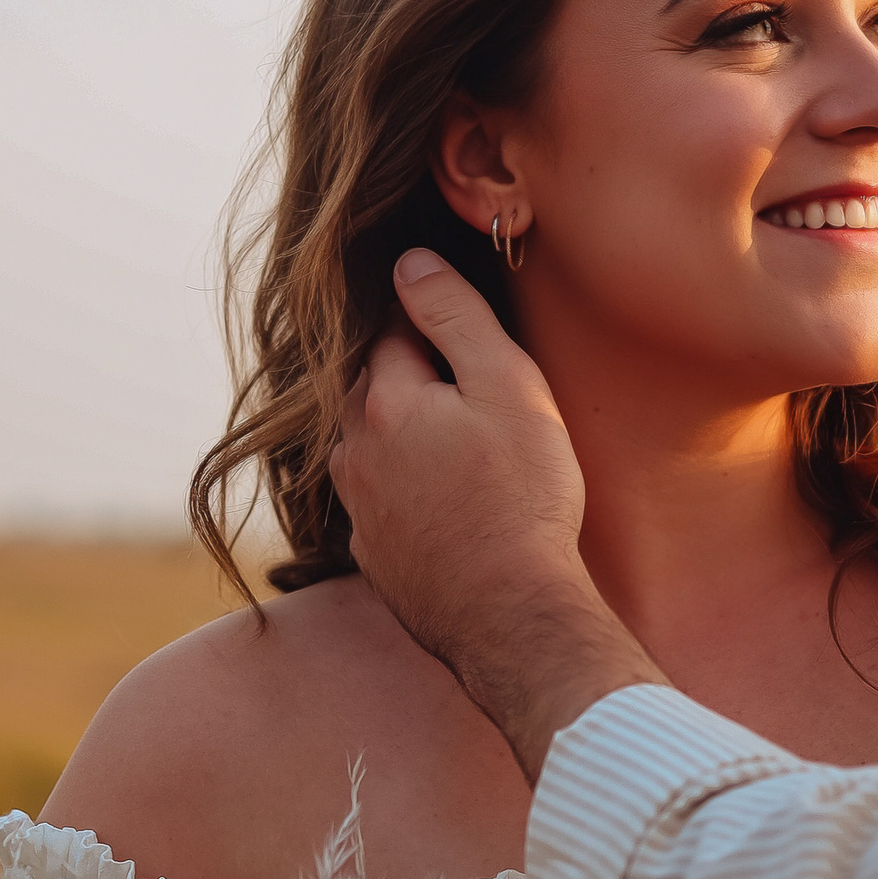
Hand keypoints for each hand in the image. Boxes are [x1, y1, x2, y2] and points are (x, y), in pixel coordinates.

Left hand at [335, 252, 662, 777]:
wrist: (512, 617)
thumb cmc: (523, 499)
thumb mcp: (507, 386)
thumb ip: (455, 316)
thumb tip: (408, 262)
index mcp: (383, 400)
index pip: (396, 333)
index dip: (432, 324)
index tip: (461, 327)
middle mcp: (354, 453)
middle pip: (376, 392)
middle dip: (413, 383)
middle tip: (469, 390)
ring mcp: (359, 513)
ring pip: (373, 452)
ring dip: (406, 443)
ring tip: (460, 452)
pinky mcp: (376, 561)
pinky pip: (385, 509)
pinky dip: (410, 500)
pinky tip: (449, 510)